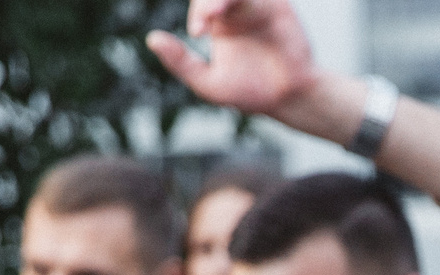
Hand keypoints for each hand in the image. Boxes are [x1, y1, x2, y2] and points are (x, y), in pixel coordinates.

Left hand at [147, 0, 325, 125]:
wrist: (288, 100)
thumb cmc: (249, 93)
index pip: (201, 3)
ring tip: (215, 12)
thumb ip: (181, 63)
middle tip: (205, 19)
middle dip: (207, 2)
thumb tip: (151, 38)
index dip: (199, 12)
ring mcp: (258, 4)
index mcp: (217, 21)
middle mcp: (236, 8)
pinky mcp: (278, 5)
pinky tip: (233, 7)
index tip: (197, 33)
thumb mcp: (208, 83)